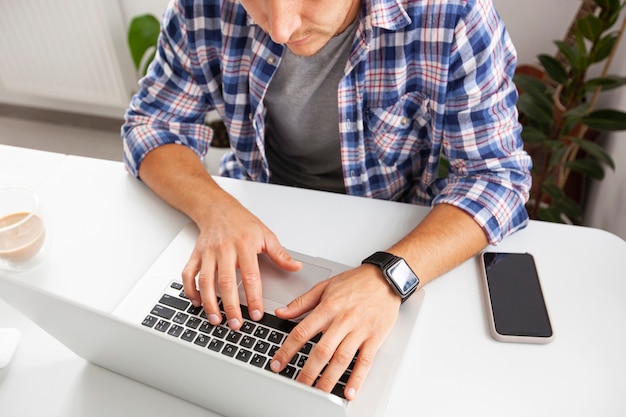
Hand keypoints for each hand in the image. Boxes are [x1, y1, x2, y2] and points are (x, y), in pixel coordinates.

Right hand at [181, 194, 301, 329]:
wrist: (217, 208)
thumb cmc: (242, 222)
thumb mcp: (266, 235)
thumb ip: (280, 254)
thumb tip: (296, 267)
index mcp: (245, 245)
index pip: (250, 276)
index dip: (253, 297)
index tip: (257, 314)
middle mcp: (225, 250)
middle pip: (226, 282)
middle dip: (230, 306)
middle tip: (236, 324)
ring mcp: (208, 253)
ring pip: (206, 281)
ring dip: (209, 302)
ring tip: (216, 319)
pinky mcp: (196, 254)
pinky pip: (188, 274)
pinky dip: (190, 290)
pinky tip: (197, 303)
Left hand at [269, 263, 400, 399]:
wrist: (385, 278)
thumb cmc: (356, 282)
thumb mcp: (325, 286)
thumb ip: (301, 302)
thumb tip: (281, 312)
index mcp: (328, 307)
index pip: (302, 332)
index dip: (288, 350)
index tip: (278, 363)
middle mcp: (343, 320)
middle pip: (322, 350)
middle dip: (308, 371)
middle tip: (298, 385)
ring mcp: (360, 330)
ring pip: (342, 358)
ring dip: (329, 379)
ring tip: (318, 392)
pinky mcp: (375, 337)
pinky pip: (365, 360)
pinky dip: (357, 378)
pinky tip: (349, 391)